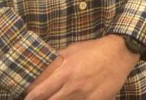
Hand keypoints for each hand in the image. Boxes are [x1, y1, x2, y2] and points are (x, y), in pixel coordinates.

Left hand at [25, 36, 139, 99]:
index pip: (40, 92)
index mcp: (65, 72)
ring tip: (57, 97)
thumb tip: (37, 74)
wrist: (119, 53)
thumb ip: (54, 63)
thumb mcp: (71, 50)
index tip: (26, 98)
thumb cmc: (93, 50)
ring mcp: (85, 96)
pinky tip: (71, 98)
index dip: (30, 98)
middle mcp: (73, 86)